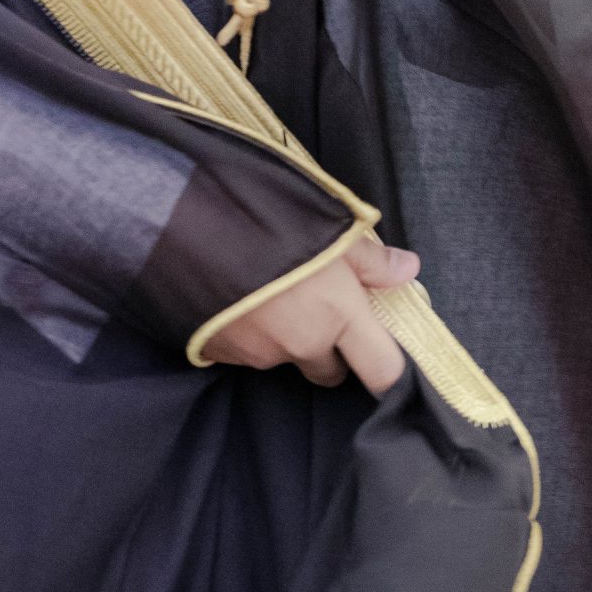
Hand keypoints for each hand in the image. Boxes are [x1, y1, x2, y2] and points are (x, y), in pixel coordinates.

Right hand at [203, 235, 418, 392]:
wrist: (183, 226)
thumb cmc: (264, 220)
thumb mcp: (326, 227)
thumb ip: (369, 258)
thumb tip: (408, 268)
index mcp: (338, 317)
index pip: (384, 372)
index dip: (390, 367)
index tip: (385, 350)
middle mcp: (302, 346)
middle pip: (330, 371)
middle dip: (330, 348)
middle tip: (318, 306)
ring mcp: (259, 354)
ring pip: (286, 357)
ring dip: (286, 335)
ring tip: (268, 291)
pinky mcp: (221, 354)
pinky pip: (246, 352)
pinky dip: (248, 332)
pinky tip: (237, 297)